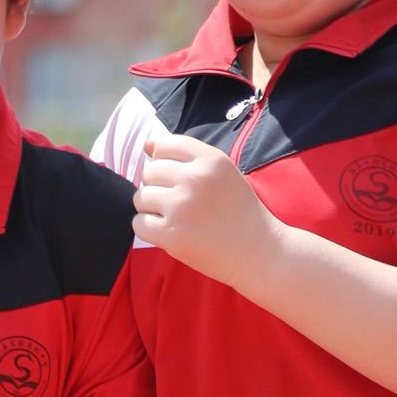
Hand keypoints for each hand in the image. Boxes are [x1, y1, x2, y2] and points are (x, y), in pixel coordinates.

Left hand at [134, 130, 279, 291]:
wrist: (257, 251)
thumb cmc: (238, 211)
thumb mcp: (223, 172)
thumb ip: (187, 155)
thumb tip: (146, 145)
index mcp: (210, 160)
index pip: (164, 146)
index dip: (162, 161)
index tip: (175, 178)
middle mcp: (195, 179)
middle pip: (149, 172)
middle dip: (157, 187)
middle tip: (177, 203)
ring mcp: (181, 207)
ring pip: (141, 197)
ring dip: (151, 208)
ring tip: (174, 218)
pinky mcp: (172, 234)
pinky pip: (139, 224)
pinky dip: (148, 229)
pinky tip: (168, 232)